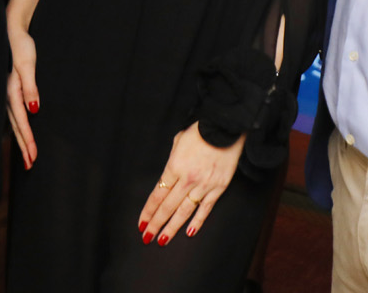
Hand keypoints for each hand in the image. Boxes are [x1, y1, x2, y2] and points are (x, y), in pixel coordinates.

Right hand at [6, 0, 44, 169]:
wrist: (10, 28)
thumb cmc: (20, 44)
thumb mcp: (27, 63)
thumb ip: (30, 86)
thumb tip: (34, 109)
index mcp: (11, 90)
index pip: (21, 120)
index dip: (26, 139)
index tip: (32, 157)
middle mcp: (7, 94)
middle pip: (16, 125)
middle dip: (23, 145)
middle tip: (30, 164)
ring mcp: (7, 92)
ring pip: (14, 120)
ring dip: (20, 138)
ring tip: (27, 155)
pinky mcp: (9, 88)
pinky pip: (13, 112)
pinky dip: (17, 125)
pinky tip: (19, 132)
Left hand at [137, 123, 244, 245]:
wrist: (225, 128)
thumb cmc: (200, 132)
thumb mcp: (178, 141)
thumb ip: (172, 160)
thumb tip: (169, 174)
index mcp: (174, 167)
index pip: (157, 195)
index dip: (148, 211)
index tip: (141, 223)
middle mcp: (187, 179)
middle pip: (167, 206)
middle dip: (156, 223)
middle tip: (147, 237)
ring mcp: (203, 185)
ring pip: (184, 212)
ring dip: (172, 227)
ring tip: (162, 240)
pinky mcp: (218, 188)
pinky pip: (205, 209)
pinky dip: (197, 222)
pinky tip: (189, 233)